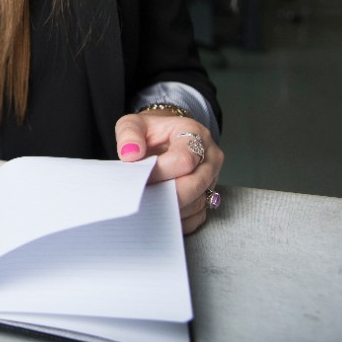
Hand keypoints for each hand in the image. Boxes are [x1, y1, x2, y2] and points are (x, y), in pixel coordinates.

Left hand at [114, 111, 223, 233]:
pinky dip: (178, 218)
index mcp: (194, 133)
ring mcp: (212, 178)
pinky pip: (198, 215)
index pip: (183, 160)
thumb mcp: (134, 123)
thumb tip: (130, 154)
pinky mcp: (208, 195)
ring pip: (197, 202)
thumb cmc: (151, 131)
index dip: (160, 172)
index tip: (140, 177)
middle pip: (194, 184)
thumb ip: (129, 134)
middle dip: (165, 194)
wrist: (164, 137)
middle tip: (143, 196)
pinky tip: (159, 212)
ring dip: (171, 208)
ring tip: (148, 203)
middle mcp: (210, 156)